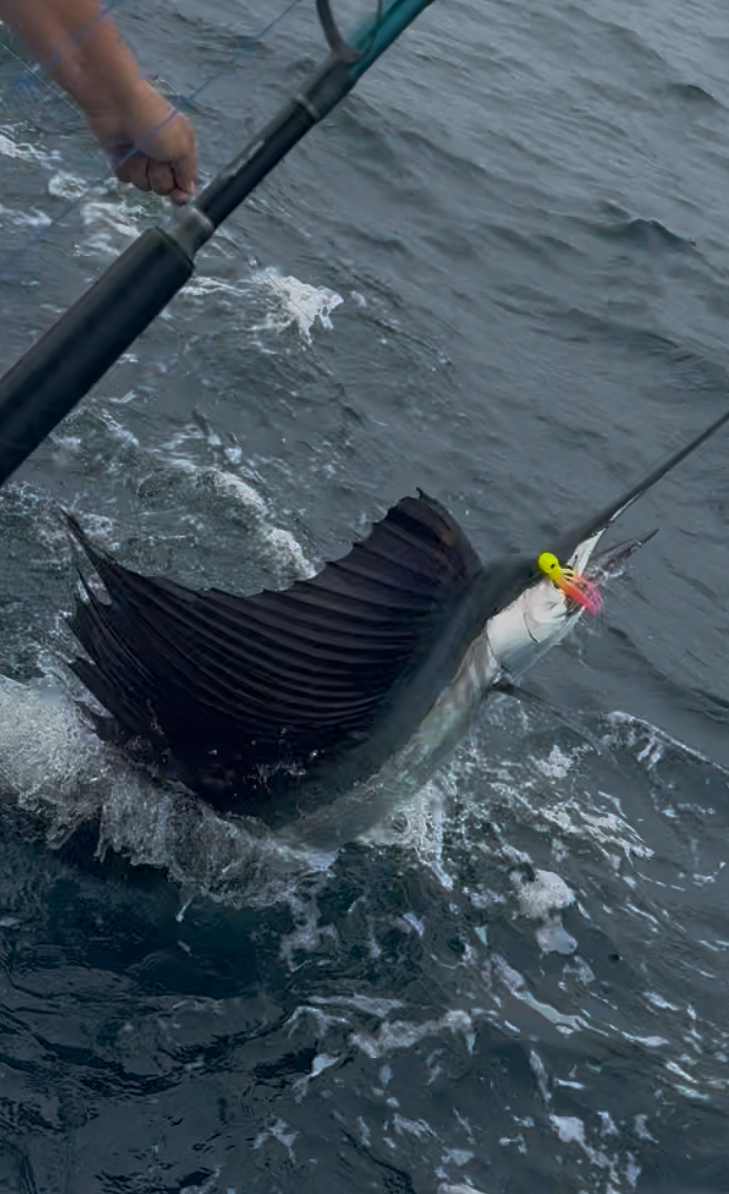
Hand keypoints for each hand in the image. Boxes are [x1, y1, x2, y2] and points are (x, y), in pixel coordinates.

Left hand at [85, 78, 196, 204]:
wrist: (118, 102)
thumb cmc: (154, 120)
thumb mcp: (182, 145)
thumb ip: (187, 172)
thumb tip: (189, 193)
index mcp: (180, 150)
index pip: (183, 183)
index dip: (180, 193)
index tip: (176, 196)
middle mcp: (161, 156)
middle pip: (163, 187)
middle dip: (158, 175)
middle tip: (154, 155)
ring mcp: (140, 158)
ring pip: (142, 183)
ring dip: (140, 168)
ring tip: (136, 148)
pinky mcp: (120, 157)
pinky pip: (124, 176)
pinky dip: (124, 164)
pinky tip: (123, 149)